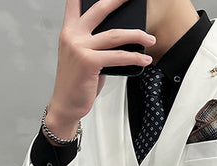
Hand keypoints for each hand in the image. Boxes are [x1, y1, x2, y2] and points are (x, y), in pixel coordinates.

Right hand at [45, 0, 155, 139]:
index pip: (74, 3)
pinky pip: (118, 56)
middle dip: (118, 1)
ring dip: (137, 36)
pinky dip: (134, 58)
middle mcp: (72, 35)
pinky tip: (144, 59)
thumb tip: (121, 39)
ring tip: (150, 39)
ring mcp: (79, 48)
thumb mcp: (83, 57)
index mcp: (69, 31)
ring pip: (115, 35)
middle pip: (100, 9)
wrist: (66, 104)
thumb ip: (96, 44)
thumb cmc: (76, 82)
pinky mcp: (88, 62)